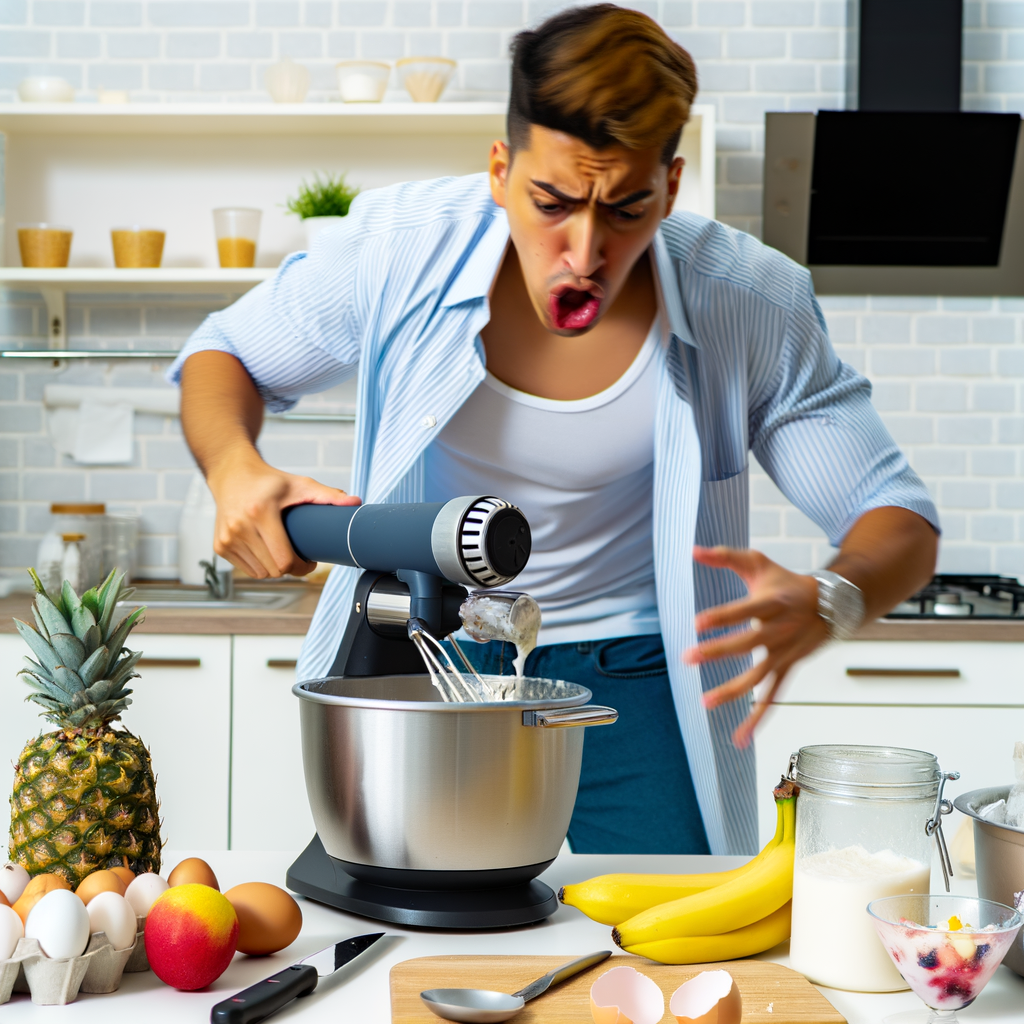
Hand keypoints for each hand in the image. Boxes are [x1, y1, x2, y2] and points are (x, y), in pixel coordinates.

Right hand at [207, 453, 359, 578]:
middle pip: (274, 571)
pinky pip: (247, 570)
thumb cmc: (270, 481)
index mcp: (260, 513)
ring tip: (283, 553)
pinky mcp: (220, 546)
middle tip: (300, 557)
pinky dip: (260, 566)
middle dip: (291, 569)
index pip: (284, 561)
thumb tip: (357, 503)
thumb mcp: (300, 484)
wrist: (232, 474)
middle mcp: (240, 527)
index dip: (302, 568)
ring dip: (275, 570)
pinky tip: (267, 552)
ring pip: (261, 574)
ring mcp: (227, 538)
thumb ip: (328, 496)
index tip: (310, 561)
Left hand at [683, 546, 828, 748]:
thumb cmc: (786, 582)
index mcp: (772, 603)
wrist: (834, 603)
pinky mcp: (788, 668)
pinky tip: (739, 738)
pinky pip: (772, 698)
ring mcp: (785, 654)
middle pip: (747, 644)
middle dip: (717, 651)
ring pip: (758, 677)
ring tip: (704, 702)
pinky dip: (756, 719)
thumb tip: (693, 550)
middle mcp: (779, 630)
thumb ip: (725, 557)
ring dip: (732, 691)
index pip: (744, 610)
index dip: (722, 616)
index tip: (697, 623)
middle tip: (687, 657)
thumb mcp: (758, 563)